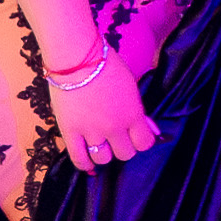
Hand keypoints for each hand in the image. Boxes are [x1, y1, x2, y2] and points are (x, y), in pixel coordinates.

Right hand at [48, 48, 158, 172]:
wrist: (76, 56)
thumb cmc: (105, 64)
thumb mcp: (130, 85)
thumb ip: (139, 111)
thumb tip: (150, 130)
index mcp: (132, 115)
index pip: (144, 143)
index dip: (141, 141)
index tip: (136, 136)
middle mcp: (114, 127)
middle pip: (125, 154)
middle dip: (123, 147)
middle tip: (117, 137)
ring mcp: (91, 131)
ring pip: (103, 159)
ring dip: (104, 154)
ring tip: (100, 144)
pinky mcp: (70, 131)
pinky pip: (78, 158)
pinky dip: (84, 164)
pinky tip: (87, 162)